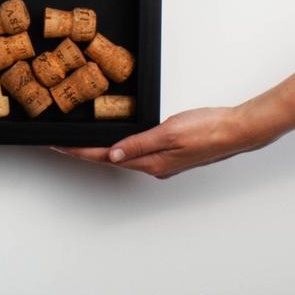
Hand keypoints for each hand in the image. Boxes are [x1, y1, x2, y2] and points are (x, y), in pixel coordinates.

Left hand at [52, 105, 272, 178]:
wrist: (236, 129)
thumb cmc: (206, 128)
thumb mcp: (168, 132)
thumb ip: (139, 144)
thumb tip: (111, 154)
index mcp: (151, 163)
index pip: (105, 157)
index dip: (79, 150)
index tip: (58, 145)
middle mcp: (154, 166)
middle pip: (109, 159)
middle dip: (84, 151)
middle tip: (61, 142)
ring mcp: (162, 161)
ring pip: (122, 156)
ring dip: (100, 149)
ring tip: (79, 142)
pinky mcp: (170, 152)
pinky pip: (135, 151)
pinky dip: (119, 146)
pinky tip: (114, 140)